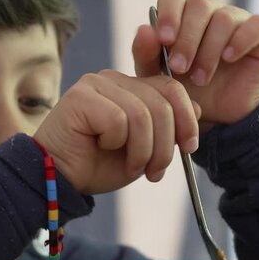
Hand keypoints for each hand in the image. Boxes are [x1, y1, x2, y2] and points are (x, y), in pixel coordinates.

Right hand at [34, 70, 200, 193]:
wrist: (60, 180)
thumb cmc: (98, 165)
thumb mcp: (144, 149)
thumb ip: (167, 128)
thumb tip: (198, 108)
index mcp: (130, 87)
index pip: (172, 88)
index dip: (187, 118)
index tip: (188, 148)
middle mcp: (113, 79)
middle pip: (163, 102)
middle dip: (166, 143)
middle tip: (155, 171)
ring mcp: (96, 84)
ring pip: (143, 114)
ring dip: (143, 150)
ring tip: (132, 167)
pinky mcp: (80, 97)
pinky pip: (119, 120)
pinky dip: (117, 143)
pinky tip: (102, 149)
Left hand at [132, 0, 258, 131]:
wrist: (217, 118)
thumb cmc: (185, 93)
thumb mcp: (158, 80)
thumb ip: (146, 55)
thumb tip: (144, 29)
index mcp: (182, 17)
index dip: (169, 15)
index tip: (165, 41)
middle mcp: (209, 13)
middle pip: (199, 5)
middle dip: (187, 38)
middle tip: (179, 67)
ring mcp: (237, 21)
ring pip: (224, 18)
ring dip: (209, 50)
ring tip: (201, 78)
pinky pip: (257, 24)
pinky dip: (241, 40)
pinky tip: (229, 59)